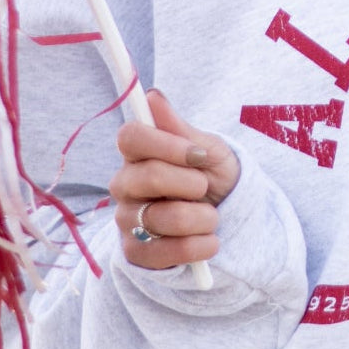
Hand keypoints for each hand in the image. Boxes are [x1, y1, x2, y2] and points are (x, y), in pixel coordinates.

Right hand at [109, 89, 240, 269]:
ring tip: (212, 217)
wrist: (224, 219)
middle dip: (190, 183)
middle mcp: (124, 185)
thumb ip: (180, 128)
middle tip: (205, 187)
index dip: (165, 144)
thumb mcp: (207, 149)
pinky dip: (195, 247)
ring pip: (161, 218)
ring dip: (201, 218)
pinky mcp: (135, 253)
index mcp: (138, 153)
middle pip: (147, 176)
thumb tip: (153, 95)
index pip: (130, 136)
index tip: (199, 154)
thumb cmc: (211, 176)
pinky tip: (209, 242)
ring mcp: (126, 220)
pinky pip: (161, 253)